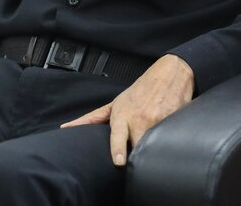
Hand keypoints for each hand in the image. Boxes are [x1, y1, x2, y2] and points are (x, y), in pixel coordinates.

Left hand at [62, 54, 193, 166]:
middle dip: (136, 156)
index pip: (118, 135)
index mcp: (122, 115)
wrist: (168, 75)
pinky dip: (166, 146)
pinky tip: (166, 144)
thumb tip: (66, 128)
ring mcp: (158, 122)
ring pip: (153, 146)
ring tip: (150, 154)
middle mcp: (140, 119)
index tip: (119, 162)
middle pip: (137, 146)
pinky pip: (169, 142)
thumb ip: (92, 119)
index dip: (118, 149)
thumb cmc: (139, 92)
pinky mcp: (174, 124)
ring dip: (150, 152)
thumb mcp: (114, 104)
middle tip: (135, 164)